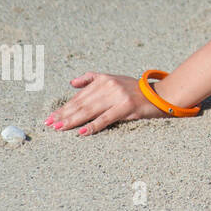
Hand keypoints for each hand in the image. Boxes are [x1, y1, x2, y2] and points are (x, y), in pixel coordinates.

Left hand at [45, 72, 168, 135]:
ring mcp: (118, 96)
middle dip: (64, 114)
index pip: (80, 96)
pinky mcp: (127, 107)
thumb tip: (72, 83)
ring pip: (90, 111)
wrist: (160, 94)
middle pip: (82, 103)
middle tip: (50, 123)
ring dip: (72, 121)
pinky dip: (93, 126)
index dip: (64, 106)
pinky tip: (81, 132)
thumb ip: (93, 79)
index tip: (51, 116)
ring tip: (59, 128)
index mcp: (104, 79)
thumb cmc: (135, 89)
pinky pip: (106, 119)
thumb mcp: (115, 79)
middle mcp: (109, 86)